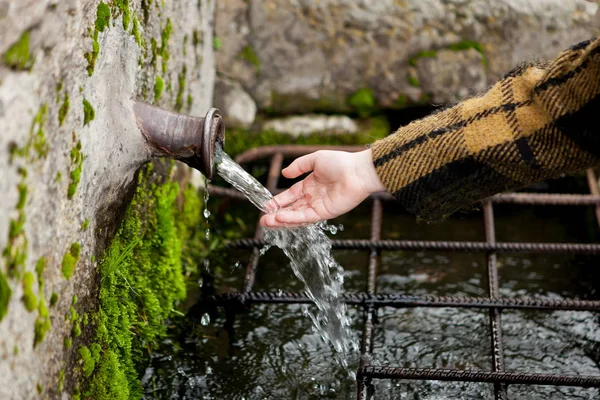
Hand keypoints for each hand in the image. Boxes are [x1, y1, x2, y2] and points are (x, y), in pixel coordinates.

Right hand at [260, 149, 385, 226]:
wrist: (358, 171)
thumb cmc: (340, 162)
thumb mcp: (315, 159)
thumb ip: (299, 166)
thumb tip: (284, 173)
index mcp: (310, 185)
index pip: (291, 195)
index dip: (279, 201)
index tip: (266, 206)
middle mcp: (313, 197)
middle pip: (292, 209)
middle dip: (276, 215)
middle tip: (263, 220)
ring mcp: (319, 206)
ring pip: (297, 216)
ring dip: (282, 220)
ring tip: (267, 222)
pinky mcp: (325, 213)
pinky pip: (306, 217)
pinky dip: (293, 218)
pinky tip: (281, 218)